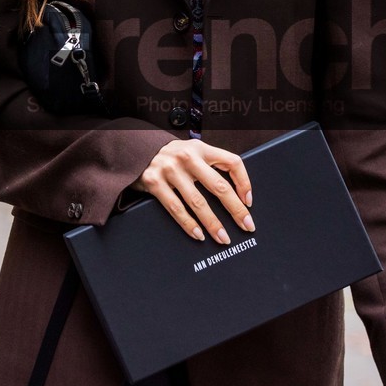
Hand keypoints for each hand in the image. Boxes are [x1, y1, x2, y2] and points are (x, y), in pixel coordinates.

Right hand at [129, 139, 251, 244]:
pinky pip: (176, 208)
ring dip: (213, 223)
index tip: (249, 201)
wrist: (136, 150)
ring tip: (223, 237)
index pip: (232, 162)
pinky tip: (198, 234)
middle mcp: (187, 157)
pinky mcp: (154, 182)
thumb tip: (237, 194)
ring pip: (197, 201)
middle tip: (246, 225)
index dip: (245, 183)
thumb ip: (210, 165)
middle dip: (235, 209)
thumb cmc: (170, 156)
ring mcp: (170, 170)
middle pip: (219, 186)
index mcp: (201, 148)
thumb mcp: (192, 152)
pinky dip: (189, 224)